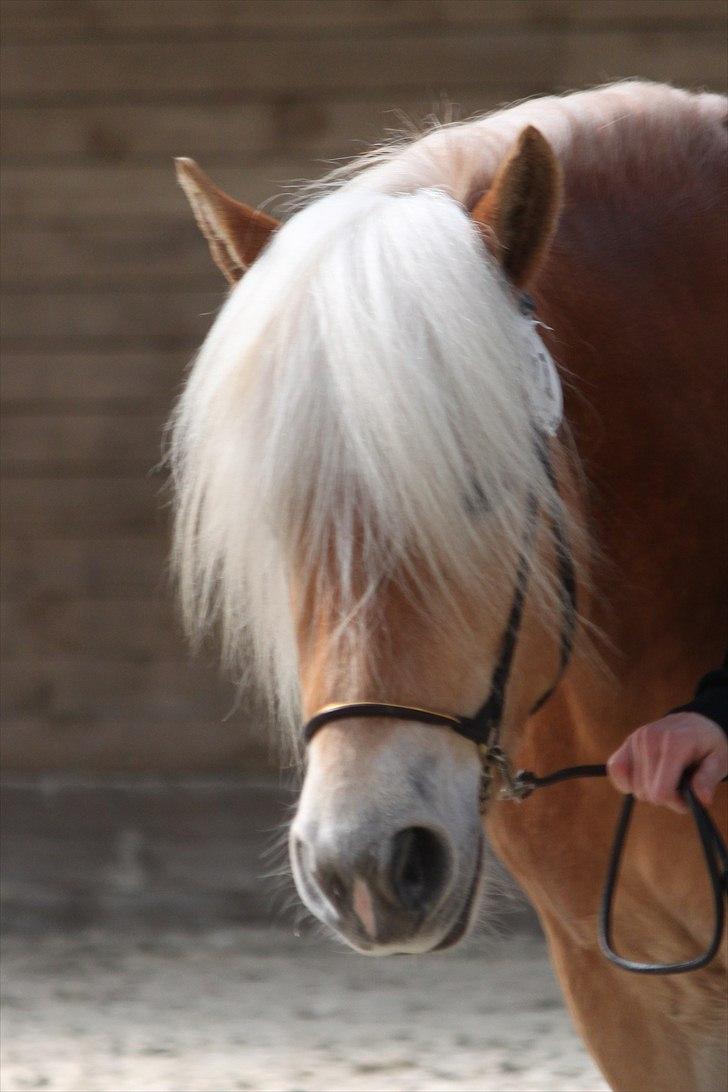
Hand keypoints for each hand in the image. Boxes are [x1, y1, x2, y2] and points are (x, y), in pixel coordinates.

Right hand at [607, 713, 727, 812]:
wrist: (696, 721)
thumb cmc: (709, 743)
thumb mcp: (720, 759)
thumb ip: (709, 778)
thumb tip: (701, 798)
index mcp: (674, 744)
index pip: (660, 791)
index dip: (675, 802)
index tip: (688, 798)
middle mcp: (650, 738)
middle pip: (646, 792)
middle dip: (664, 797)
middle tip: (680, 787)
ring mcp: (636, 739)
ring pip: (633, 786)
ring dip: (649, 789)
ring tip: (666, 779)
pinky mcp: (628, 741)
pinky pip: (616, 769)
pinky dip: (626, 781)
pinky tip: (643, 779)